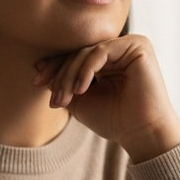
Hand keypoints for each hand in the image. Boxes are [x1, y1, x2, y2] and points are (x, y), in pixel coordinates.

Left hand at [33, 35, 179, 161]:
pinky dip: (86, 70)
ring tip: (65, 98)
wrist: (142, 134)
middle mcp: (120, 49)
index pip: (76, 56)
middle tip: (52, 97)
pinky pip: (101, 52)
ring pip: (87, 52)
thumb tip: (39, 67)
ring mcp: (129, 45)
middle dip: (60, 74)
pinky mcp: (138, 45)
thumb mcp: (80, 101)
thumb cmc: (115, 121)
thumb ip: (64, 83)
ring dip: (70, 75)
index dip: (54, 68)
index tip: (36, 81)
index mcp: (109, 60)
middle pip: (79, 52)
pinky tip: (81, 89)